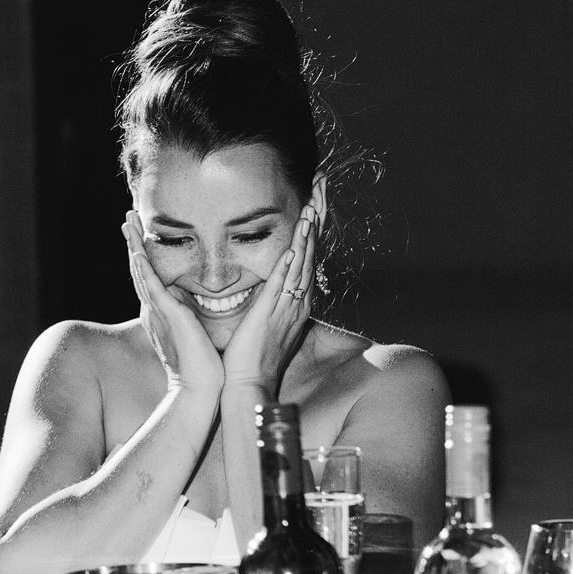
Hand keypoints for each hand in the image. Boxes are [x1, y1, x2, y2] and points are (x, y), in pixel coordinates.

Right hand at [122, 211, 224, 393]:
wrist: (202, 385)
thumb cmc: (202, 362)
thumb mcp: (195, 328)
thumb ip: (192, 313)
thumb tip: (196, 299)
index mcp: (163, 311)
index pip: (150, 275)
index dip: (143, 251)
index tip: (141, 229)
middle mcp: (156, 308)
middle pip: (140, 268)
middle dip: (134, 241)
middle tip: (128, 216)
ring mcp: (159, 311)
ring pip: (142, 272)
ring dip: (134, 247)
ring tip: (128, 222)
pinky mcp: (168, 316)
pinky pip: (152, 289)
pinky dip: (144, 270)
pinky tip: (138, 253)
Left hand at [220, 206, 317, 395]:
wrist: (250, 383)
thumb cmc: (253, 356)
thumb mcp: (267, 322)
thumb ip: (271, 302)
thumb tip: (270, 287)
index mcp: (296, 301)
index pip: (308, 258)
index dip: (312, 230)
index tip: (315, 202)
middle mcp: (298, 301)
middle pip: (312, 253)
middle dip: (316, 220)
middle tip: (322, 190)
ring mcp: (287, 306)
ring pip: (303, 263)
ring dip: (308, 234)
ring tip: (313, 206)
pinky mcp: (273, 312)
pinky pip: (285, 282)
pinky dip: (293, 261)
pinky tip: (298, 242)